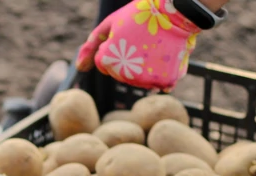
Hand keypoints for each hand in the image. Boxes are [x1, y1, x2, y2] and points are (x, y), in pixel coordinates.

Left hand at [75, 0, 200, 91]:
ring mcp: (145, 80)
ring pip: (139, 81)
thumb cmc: (139, 14)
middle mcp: (125, 75)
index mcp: (108, 60)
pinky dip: (162, 73)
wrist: (176, 10)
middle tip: (142, 40)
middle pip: (121, 75)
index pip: (104, 65)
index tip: (127, 36)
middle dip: (128, 60)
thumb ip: (91, 47)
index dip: (115, 47)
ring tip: (154, 47)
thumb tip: (79, 69)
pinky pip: (158, 84)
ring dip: (145, 68)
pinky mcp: (164, 82)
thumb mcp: (110, 24)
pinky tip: (165, 57)